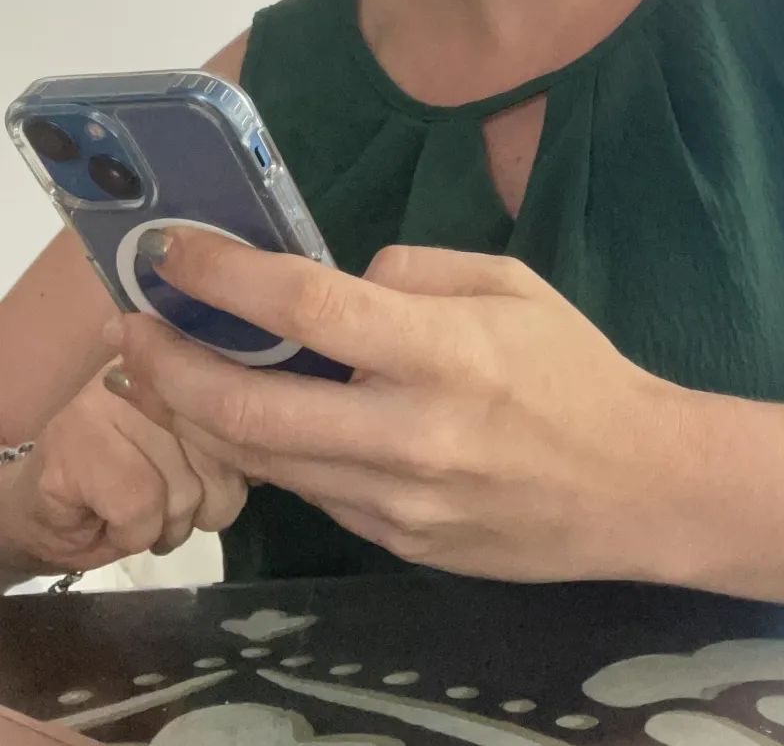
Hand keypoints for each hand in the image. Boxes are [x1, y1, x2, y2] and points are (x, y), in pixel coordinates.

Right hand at [0, 367, 246, 579]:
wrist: (48, 511)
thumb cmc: (137, 481)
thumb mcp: (205, 452)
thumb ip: (242, 435)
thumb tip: (283, 445)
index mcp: (191, 354)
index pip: (247, 406)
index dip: (238, 460)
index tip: (216, 474)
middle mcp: (151, 359)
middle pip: (224, 455)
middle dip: (206, 503)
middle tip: (167, 503)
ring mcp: (106, 394)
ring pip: (184, 489)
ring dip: (168, 525)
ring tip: (139, 511)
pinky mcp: (74, 438)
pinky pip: (141, 510)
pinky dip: (133, 535)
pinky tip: (109, 520)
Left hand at [109, 231, 691, 583]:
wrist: (636, 487)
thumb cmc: (577, 370)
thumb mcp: (515, 283)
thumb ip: (419, 271)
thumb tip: (340, 282)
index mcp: (448, 353)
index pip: (310, 310)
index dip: (228, 277)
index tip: (174, 250)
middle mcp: (412, 435)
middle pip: (254, 409)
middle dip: (173, 365)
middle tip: (134, 325)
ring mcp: (400, 504)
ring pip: (267, 460)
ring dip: (204, 411)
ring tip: (171, 367)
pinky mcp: (397, 544)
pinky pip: (312, 491)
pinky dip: (272, 449)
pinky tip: (261, 415)